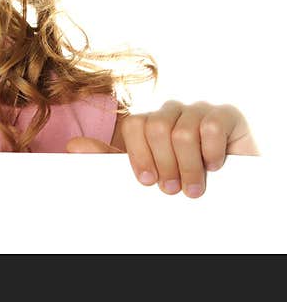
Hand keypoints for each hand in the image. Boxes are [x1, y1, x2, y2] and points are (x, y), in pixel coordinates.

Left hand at [66, 100, 257, 197]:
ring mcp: (199, 110)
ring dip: (188, 167)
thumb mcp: (145, 172)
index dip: (138, 155)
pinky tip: (214, 166)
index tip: (147, 182)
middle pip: (157, 127)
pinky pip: (211, 127)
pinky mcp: (227, 115)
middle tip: (172, 190)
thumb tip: (73, 146)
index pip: (134, 125)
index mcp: (150, 122)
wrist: (230, 188)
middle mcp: (172, 112)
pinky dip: (211, 152)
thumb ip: (109, 159)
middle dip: (165, 164)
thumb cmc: (181, 178)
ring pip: (184, 131)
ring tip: (193, 188)